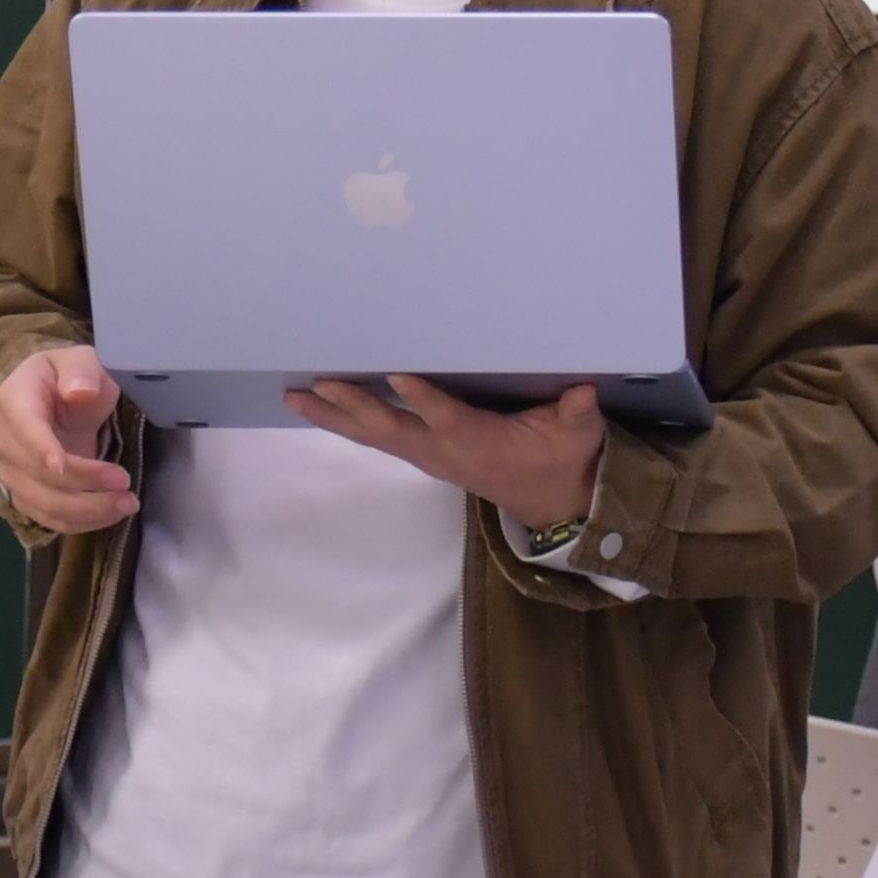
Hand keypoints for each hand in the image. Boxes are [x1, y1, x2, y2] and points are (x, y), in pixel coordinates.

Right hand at [0, 344, 137, 534]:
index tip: (63, 466)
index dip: (42, 450)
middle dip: (84, 484)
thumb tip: (78, 391)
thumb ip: (81, 370)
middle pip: (38, 475)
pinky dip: (83, 522)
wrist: (55, 398)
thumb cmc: (70, 376)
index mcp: (14, 401)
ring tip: (128, 503)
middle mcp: (5, 441)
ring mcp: (12, 472)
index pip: (25, 431)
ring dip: (88, 511)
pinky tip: (112, 513)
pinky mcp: (26, 496)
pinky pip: (50, 519)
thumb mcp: (80, 359)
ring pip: (45, 505)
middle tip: (126, 483)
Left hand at [288, 375, 604, 536]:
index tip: (396, 376)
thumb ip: (577, 415)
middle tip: (317, 385)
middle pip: (391, 429)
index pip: (447, 419)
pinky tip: (321, 408)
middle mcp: (444, 451)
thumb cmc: (563, 459)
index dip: (423, 400)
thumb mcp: (578, 436)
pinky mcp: (424, 455)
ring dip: (335, 417)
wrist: (553, 501)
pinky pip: (378, 438)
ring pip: (375, 435)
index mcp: (479, 442)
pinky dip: (347, 423)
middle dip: (353, 406)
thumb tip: (581, 394)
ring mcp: (429, 456)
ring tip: (296, 397)